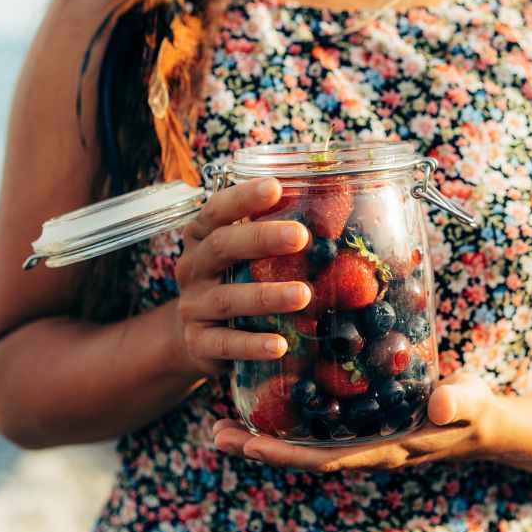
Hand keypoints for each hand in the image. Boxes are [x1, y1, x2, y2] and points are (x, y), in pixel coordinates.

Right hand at [174, 178, 311, 376]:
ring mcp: (194, 307)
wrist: (197, 337)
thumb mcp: (243, 257)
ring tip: (303, 295)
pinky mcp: (199, 343)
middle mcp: (194, 268)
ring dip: (266, 296)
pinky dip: (253, 345)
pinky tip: (280, 345)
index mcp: (203, 238)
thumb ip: (274, 234)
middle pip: (222, 247)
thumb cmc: (234, 282)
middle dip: (261, 239)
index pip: (216, 210)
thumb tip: (337, 202)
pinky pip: (226, 344)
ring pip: (228, 299)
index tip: (274, 186)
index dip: (242, 197)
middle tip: (301, 236)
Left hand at [212, 373, 499, 470]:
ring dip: (260, 438)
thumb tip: (439, 402)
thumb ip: (457, 401)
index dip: (287, 453)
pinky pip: (312, 432)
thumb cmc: (472, 410)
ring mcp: (356, 443)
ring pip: (300, 446)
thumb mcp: (469, 402)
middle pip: (300, 457)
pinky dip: (282, 424)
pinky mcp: (355, 429)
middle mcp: (362, 451)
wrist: (477, 422)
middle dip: (257, 448)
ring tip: (219, 425)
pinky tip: (259, 406)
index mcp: (383, 449)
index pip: (327, 458)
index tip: (251, 442)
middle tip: (215, 433)